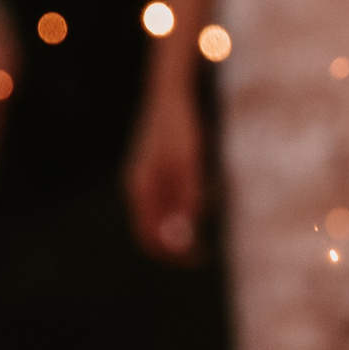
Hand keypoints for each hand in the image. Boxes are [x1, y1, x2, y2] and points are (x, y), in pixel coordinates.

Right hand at [124, 81, 203, 262]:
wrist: (173, 91)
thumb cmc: (181, 125)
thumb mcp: (188, 163)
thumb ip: (186, 198)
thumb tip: (184, 237)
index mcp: (140, 188)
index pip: (148, 237)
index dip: (172, 255)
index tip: (200, 258)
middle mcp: (139, 187)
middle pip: (156, 231)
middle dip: (181, 241)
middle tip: (207, 248)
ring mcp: (148, 180)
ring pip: (168, 216)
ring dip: (189, 219)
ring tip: (209, 189)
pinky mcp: (160, 171)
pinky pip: (173, 200)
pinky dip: (190, 203)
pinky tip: (206, 183)